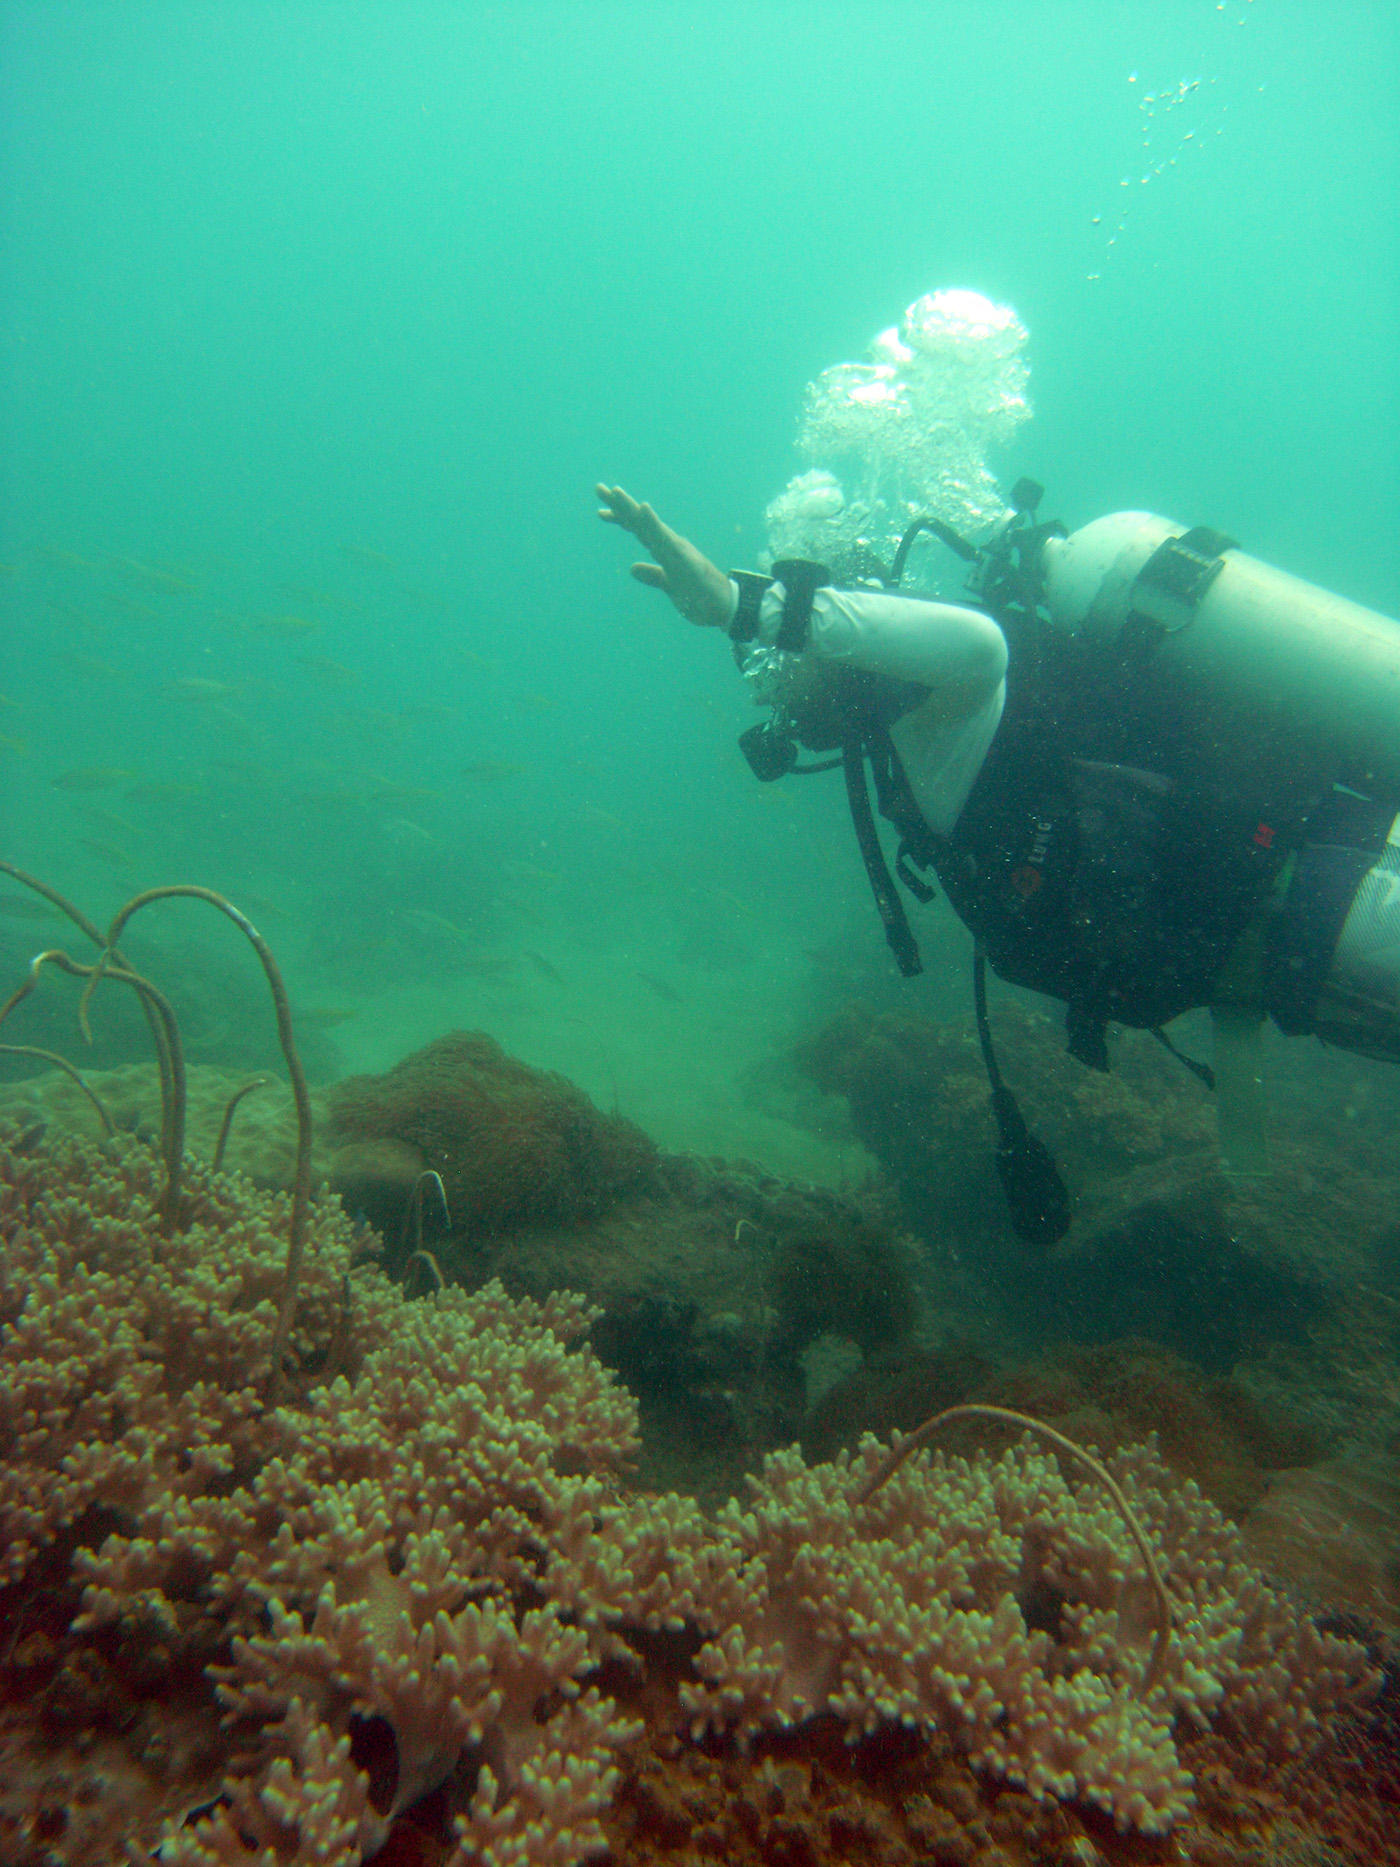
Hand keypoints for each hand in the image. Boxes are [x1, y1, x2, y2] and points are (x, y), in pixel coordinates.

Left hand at [595, 483, 732, 628]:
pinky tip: (642, 508)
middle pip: (639, 522)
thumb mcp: (669, 587)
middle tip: (598, 489)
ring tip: (616, 492)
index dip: (620, 519)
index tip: (600, 512)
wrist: (724, 609)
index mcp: (665, 550)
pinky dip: (652, 522)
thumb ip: (652, 576)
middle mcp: (669, 544)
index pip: (638, 530)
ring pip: (648, 525)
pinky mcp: (683, 557)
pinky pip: (664, 537)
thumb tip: (632, 569)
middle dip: (619, 505)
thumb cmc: (699, 598)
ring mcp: (676, 548)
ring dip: (632, 508)